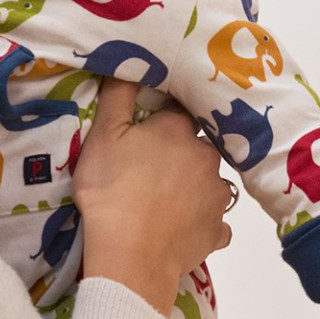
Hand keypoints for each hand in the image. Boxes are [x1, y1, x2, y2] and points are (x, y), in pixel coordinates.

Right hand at [73, 79, 232, 314]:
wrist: (130, 255)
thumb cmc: (111, 191)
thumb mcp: (102, 136)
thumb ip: (117, 96)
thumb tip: (132, 63)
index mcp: (178, 129)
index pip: (179, 110)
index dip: (164, 119)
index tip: (150, 129)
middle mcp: (207, 156)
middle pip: (198, 146)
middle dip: (181, 153)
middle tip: (153, 169)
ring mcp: (217, 195)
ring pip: (209, 182)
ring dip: (195, 186)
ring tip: (166, 201)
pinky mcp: (218, 230)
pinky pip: (215, 221)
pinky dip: (203, 222)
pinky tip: (185, 228)